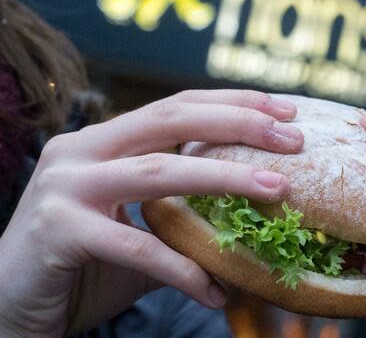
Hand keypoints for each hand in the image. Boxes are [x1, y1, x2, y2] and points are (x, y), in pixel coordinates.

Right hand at [0, 90, 303, 336]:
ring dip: (226, 179)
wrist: (8, 307)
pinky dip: (183, 270)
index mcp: (103, 140)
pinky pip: (137, 248)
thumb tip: (256, 213)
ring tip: (279, 189)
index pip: (176, 106)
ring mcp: (65, 187)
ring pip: (159, 170)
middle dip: (239, 123)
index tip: (284, 109)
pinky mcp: (58, 231)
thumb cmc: (82, 266)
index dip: (232, 103)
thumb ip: (184, 215)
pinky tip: (215, 291)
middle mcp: (81, 150)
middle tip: (293, 137)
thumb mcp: (140, 229)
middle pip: (171, 118)